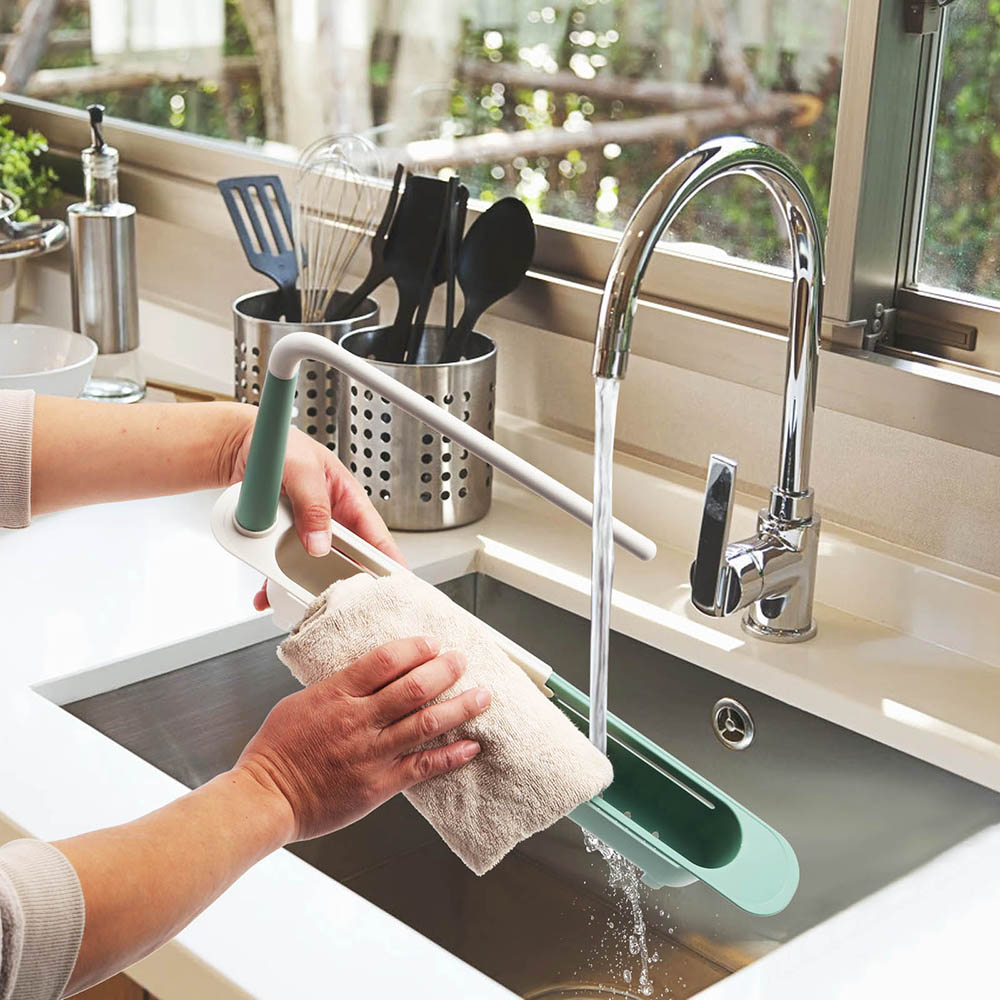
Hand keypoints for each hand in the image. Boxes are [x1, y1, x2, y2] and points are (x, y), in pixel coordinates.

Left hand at [223, 409, 405, 609]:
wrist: (240, 445)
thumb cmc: (280, 445)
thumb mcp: (301, 469)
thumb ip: (313, 504)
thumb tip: (320, 543)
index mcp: (348, 500)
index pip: (376, 537)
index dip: (390, 564)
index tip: (398, 587)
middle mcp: (331, 520)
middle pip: (345, 561)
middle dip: (344, 585)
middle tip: (346, 607)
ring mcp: (307, 532)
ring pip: (313, 569)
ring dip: (304, 587)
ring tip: (300, 604)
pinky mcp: (282, 541)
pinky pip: (281, 568)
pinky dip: (273, 583)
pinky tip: (267, 594)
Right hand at [233, 637, 489, 841]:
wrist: (264, 798)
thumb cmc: (276, 752)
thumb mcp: (301, 702)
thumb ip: (337, 687)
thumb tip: (365, 672)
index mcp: (337, 694)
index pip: (385, 660)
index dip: (415, 648)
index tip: (432, 643)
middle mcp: (358, 720)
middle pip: (413, 687)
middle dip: (445, 670)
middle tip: (462, 660)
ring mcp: (370, 753)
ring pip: (425, 723)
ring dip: (459, 707)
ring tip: (482, 696)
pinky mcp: (378, 785)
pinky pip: (422, 767)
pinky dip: (450, 755)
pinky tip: (470, 746)